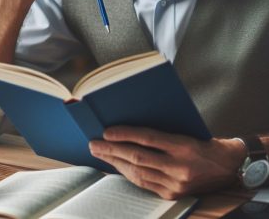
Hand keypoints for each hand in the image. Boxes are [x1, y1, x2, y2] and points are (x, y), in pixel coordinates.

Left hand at [90, 126, 246, 199]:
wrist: (228, 168)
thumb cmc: (206, 143)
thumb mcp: (188, 130)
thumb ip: (163, 131)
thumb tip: (134, 128)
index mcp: (185, 146)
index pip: (149, 138)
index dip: (125, 134)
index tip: (107, 131)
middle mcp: (179, 167)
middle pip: (138, 157)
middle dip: (112, 150)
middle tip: (94, 144)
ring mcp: (175, 184)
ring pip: (138, 172)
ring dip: (115, 163)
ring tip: (100, 154)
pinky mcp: (172, 194)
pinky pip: (144, 184)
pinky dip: (127, 174)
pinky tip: (116, 166)